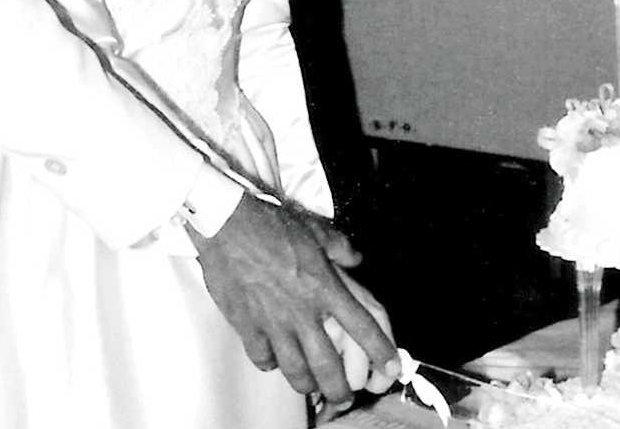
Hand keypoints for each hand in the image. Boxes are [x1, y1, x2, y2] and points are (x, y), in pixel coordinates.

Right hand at [188, 194, 398, 405]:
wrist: (227, 223)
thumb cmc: (272, 223)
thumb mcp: (314, 229)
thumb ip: (340, 247)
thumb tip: (356, 259)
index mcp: (325, 287)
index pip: (363, 328)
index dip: (382, 353)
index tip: (393, 369)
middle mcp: (303, 312)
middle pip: (329, 369)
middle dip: (341, 391)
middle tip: (344, 396)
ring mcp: (273, 324)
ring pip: (296, 373)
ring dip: (308, 385)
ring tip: (312, 386)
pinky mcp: (247, 327)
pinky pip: (264, 360)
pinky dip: (272, 364)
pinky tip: (274, 359)